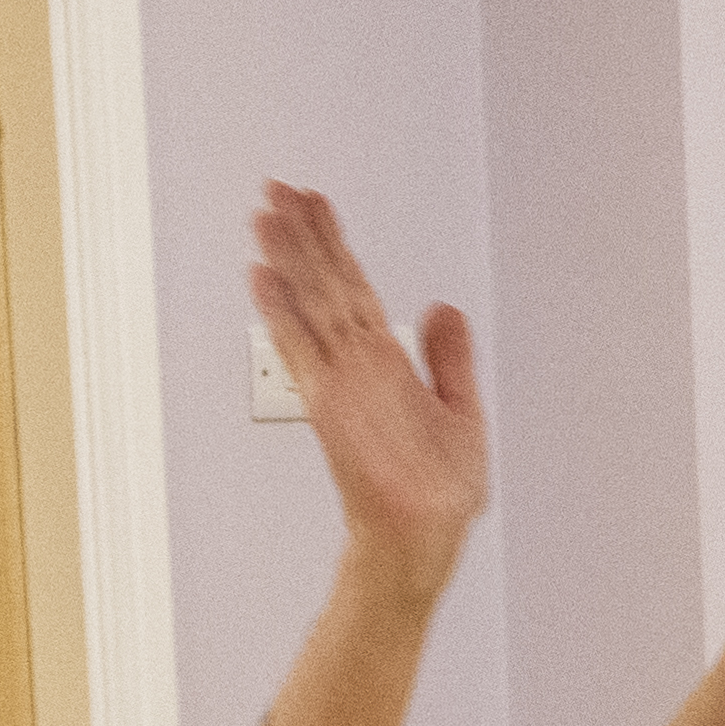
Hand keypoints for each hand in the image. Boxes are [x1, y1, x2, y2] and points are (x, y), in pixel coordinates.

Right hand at [256, 183, 483, 574]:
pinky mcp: (331, 405)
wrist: (424, 537)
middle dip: (302, 235)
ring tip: (264, 214)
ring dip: (288, 259)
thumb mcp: (462, 410)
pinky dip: (283, 313)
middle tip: (275, 188)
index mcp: (386, 362)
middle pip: (326, 283)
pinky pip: (303, 348)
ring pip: (311, 305)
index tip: (314, 203)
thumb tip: (446, 307)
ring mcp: (342, 382)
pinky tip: (262, 278)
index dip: (334, 243)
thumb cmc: (436, 490)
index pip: (355, 286)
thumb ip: (450, 357)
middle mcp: (358, 365)